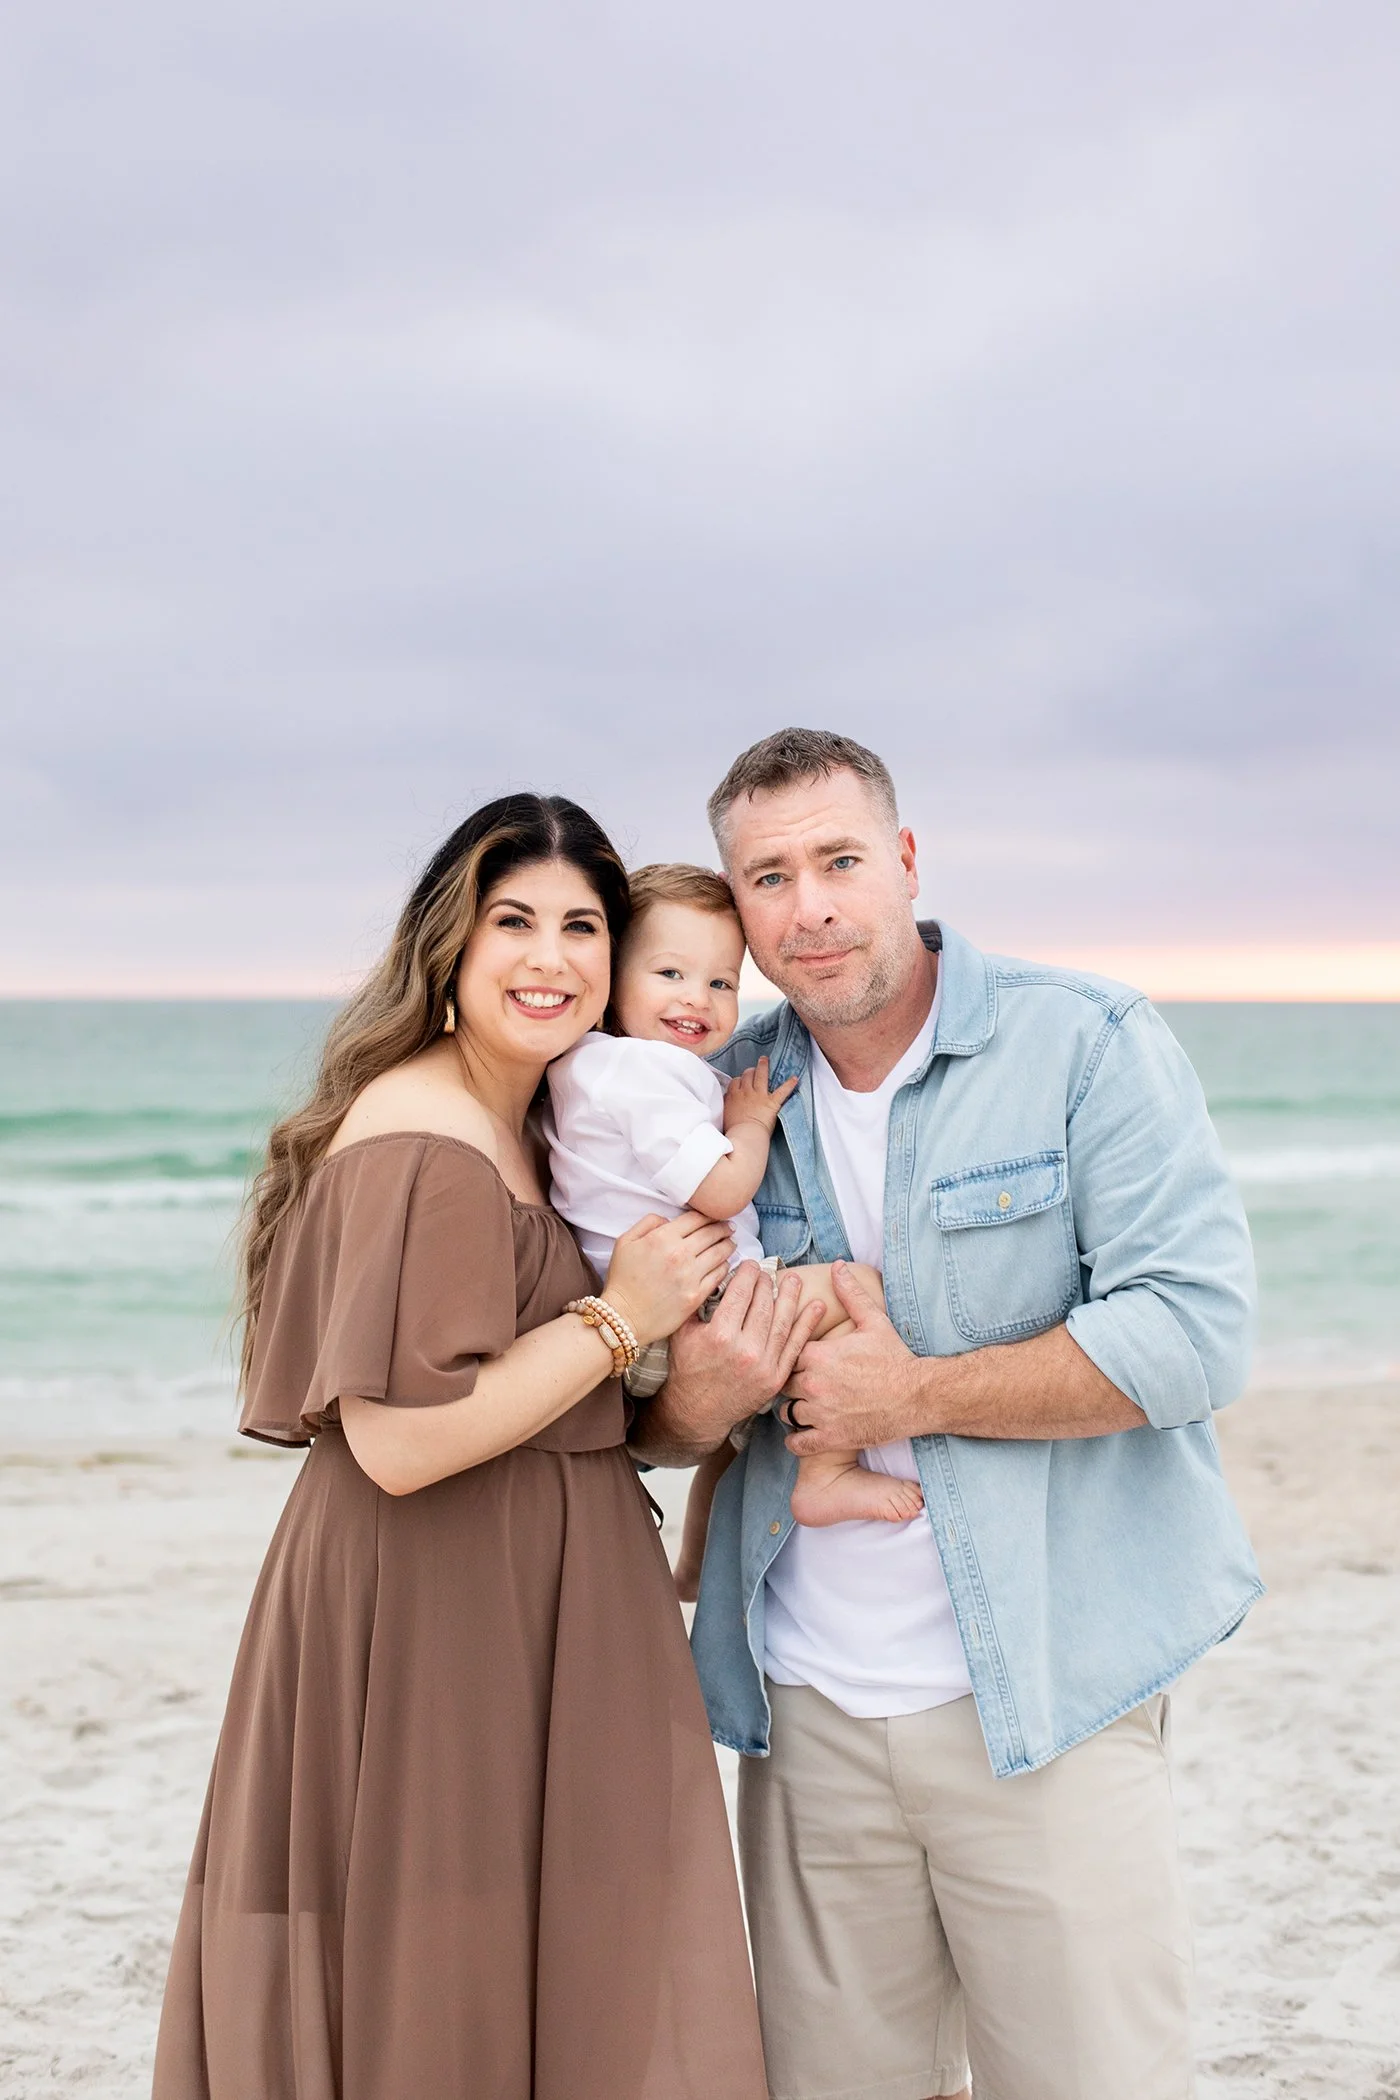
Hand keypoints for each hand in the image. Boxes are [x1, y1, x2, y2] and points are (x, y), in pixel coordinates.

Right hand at [603, 1212, 734, 1346]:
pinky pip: (719, 1275)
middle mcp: (679, 1254)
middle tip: (729, 1228)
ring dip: (728, 1245)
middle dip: (723, 1228)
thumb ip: (648, 1223)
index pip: (695, 1218)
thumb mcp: (625, 1242)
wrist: (623, 1317)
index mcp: (662, 1238)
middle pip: (711, 1233)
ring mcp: (690, 1276)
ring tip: (731, 1243)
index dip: (708, 1215)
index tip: (714, 1217)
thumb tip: (669, 1220)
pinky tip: (724, 1264)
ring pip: (720, 1253)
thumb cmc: (622, 1280)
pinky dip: (724, 1266)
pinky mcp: (696, 1295)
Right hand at [664, 1262, 826, 1442]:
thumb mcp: (682, 1333)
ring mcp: (763, 1365)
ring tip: (795, 1280)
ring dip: (791, 1297)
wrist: (697, 1413)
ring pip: (782, 1322)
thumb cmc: (687, 1370)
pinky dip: (807, 1325)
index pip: (741, 1292)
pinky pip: (795, 1346)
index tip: (750, 1264)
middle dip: (767, 1282)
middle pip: (763, 1305)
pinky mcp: (775, 1378)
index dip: (748, 1273)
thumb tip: (715, 1274)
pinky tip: (817, 1306)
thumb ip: (698, 1304)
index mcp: (720, 1335)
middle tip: (768, 1271)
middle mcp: (745, 1350)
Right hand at [722, 1056, 798, 1137]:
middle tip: (753, 1069)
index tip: (741, 1081)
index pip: (736, 1081)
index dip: (740, 1080)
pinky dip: (789, 1084)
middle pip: (747, 1075)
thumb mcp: (724, 1114)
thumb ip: (727, 1103)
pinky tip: (794, 1078)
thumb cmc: (734, 1130)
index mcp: (734, 1095)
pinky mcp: (772, 1102)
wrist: (745, 1134)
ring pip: (761, 1075)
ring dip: (763, 1066)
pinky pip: (782, 1091)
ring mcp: (759, 1096)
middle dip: (750, 1071)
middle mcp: (746, 1092)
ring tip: (764, 1060)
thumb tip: (727, 1098)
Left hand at [782, 1262, 924, 1453]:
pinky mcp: (830, 1438)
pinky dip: (798, 1440)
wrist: (919, 1396)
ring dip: (795, 1411)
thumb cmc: (895, 1358)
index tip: (803, 1362)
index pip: (786, 1354)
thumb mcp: (873, 1321)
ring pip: (787, 1413)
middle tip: (804, 1386)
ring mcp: (820, 1413)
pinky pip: (797, 1443)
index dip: (794, 1359)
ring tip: (807, 1408)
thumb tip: (836, 1265)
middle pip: (783, 1383)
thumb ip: (850, 1293)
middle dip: (791, 1384)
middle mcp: (813, 1384)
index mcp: (819, 1355)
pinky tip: (806, 1433)